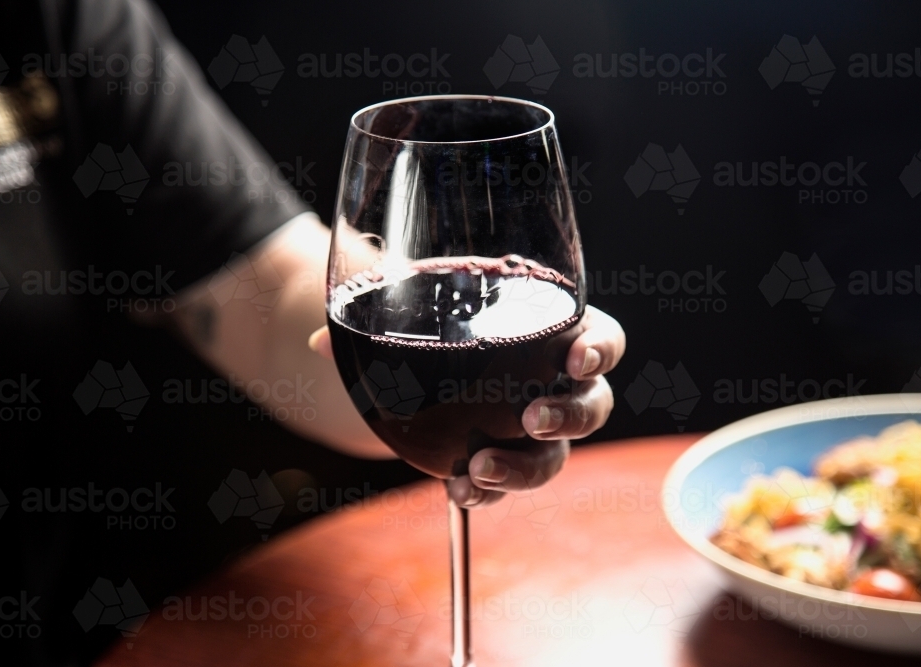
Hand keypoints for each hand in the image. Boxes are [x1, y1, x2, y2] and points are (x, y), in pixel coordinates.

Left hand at [309, 305, 624, 507]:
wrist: (411, 369)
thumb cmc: (430, 321)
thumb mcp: (412, 307)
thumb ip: (377, 317)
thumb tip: (320, 342)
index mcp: (549, 329)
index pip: (600, 337)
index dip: (600, 349)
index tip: (575, 359)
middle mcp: (552, 383)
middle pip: (593, 404)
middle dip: (571, 416)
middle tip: (531, 420)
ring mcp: (533, 428)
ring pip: (556, 456)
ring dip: (527, 468)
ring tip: (480, 471)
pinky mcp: (506, 459)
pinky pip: (510, 482)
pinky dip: (488, 492)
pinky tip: (458, 492)